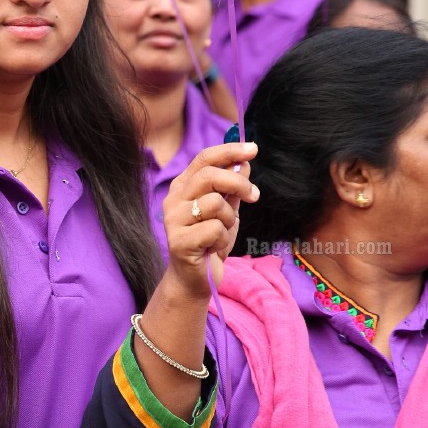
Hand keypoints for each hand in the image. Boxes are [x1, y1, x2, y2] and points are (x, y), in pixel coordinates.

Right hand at [163, 142, 258, 298]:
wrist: (196, 278)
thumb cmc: (210, 241)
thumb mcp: (227, 210)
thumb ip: (232, 187)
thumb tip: (245, 162)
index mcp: (183, 187)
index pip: (204, 159)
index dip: (230, 150)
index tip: (253, 149)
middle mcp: (174, 199)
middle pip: (209, 175)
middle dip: (238, 183)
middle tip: (254, 195)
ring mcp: (173, 220)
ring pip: (215, 203)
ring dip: (229, 219)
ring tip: (222, 233)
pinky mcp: (179, 241)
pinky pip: (215, 229)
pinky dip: (223, 239)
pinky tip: (214, 248)